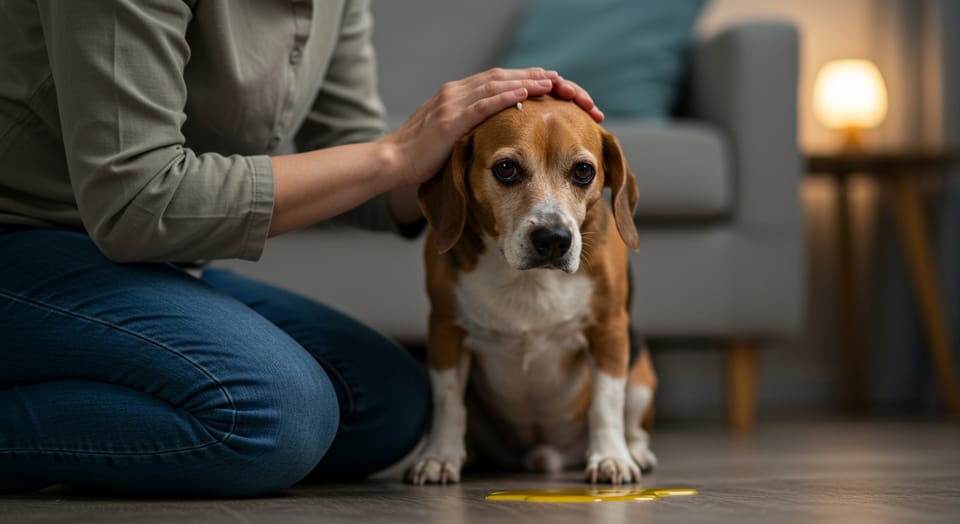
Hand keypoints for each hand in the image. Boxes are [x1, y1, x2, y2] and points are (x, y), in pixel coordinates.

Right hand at [380, 68, 599, 186]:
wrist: (392, 163)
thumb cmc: (423, 157)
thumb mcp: (456, 140)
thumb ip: (477, 130)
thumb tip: (506, 134)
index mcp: (465, 95)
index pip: (510, 82)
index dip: (541, 86)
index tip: (570, 97)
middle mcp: (462, 91)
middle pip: (513, 77)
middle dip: (549, 84)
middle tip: (581, 95)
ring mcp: (455, 102)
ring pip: (502, 84)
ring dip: (535, 84)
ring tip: (565, 89)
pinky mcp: (450, 118)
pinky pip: (484, 103)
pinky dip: (508, 96)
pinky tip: (530, 94)